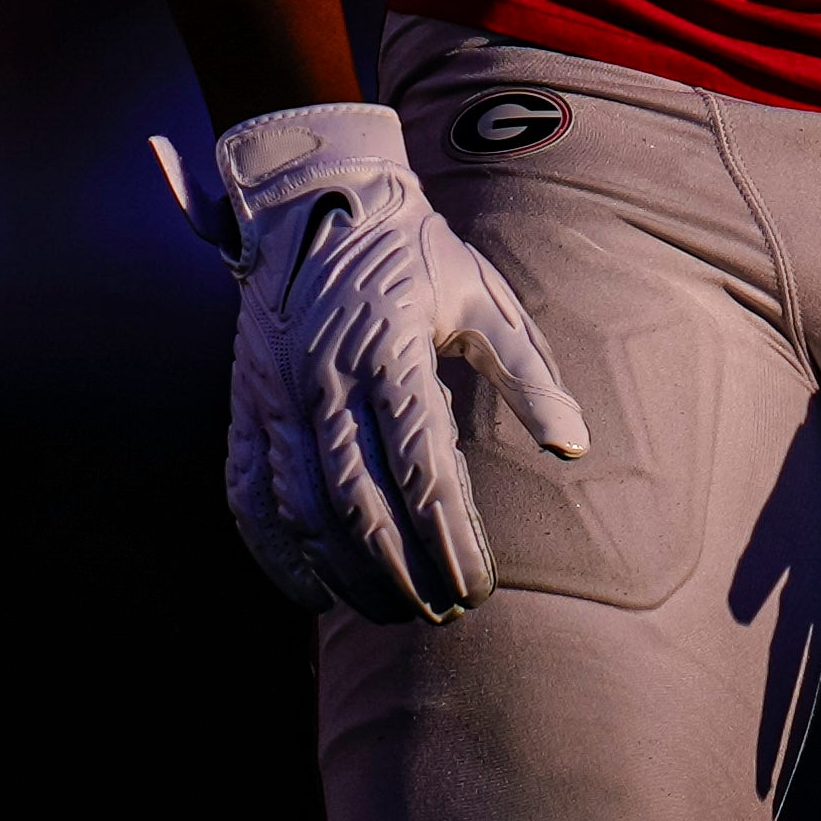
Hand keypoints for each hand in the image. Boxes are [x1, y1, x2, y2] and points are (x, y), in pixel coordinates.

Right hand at [152, 103, 586, 624]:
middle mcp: (322, 381)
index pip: (422, 469)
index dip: (450, 538)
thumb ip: (529, 373)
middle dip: (402, 573)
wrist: (316, 204)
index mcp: (388, 350)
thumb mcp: (482, 298)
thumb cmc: (415, 254)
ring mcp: (275, 399)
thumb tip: (575, 444)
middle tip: (442, 615)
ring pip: (303, 511)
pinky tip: (314, 594)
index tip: (479, 585)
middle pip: (359, 506)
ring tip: (393, 613)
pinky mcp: (246, 409)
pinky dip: (275, 555)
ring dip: (346, 576)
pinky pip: (248, 498)